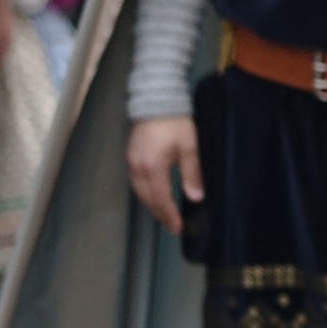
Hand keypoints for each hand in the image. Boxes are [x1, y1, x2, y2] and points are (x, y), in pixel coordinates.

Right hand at [127, 115, 204, 234]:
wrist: (156, 100)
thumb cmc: (175, 122)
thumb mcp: (189, 146)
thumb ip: (192, 173)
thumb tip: (196, 197)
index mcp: (152, 166)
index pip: (161, 199)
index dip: (170, 216)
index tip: (179, 228)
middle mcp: (138, 167)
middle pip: (148, 199)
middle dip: (161, 215)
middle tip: (174, 227)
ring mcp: (131, 162)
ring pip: (140, 193)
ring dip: (152, 206)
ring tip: (166, 216)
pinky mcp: (131, 157)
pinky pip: (136, 183)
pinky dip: (146, 194)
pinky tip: (155, 197)